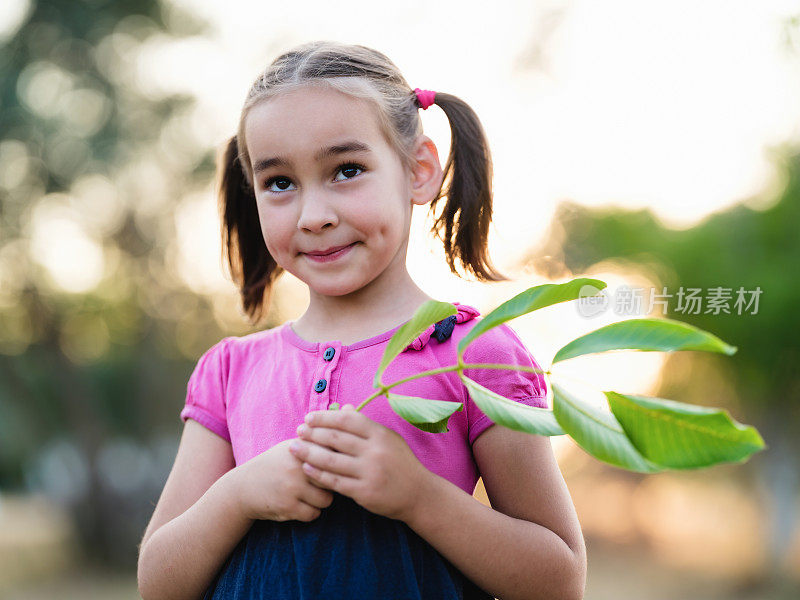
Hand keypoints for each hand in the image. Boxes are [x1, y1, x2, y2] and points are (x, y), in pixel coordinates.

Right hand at [231, 437, 334, 521]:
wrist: (243, 487)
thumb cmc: (276, 464)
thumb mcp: (294, 444)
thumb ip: (323, 433)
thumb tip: (351, 406)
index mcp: (302, 448)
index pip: (333, 454)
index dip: (339, 463)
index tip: (336, 466)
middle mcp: (298, 466)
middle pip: (333, 477)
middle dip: (333, 482)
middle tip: (324, 482)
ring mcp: (293, 487)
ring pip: (326, 499)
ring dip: (322, 500)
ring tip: (311, 494)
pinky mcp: (288, 507)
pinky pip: (314, 514)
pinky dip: (311, 512)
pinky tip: (302, 505)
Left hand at [289, 404, 429, 521]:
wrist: (418, 494)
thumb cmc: (400, 463)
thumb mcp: (388, 439)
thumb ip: (365, 425)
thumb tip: (343, 409)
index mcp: (380, 434)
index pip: (347, 420)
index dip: (324, 417)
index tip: (309, 417)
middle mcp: (375, 451)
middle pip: (335, 438)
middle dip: (312, 433)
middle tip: (298, 431)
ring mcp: (369, 472)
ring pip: (330, 460)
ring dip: (308, 452)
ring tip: (294, 448)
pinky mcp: (364, 492)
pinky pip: (334, 481)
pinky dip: (317, 474)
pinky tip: (306, 468)